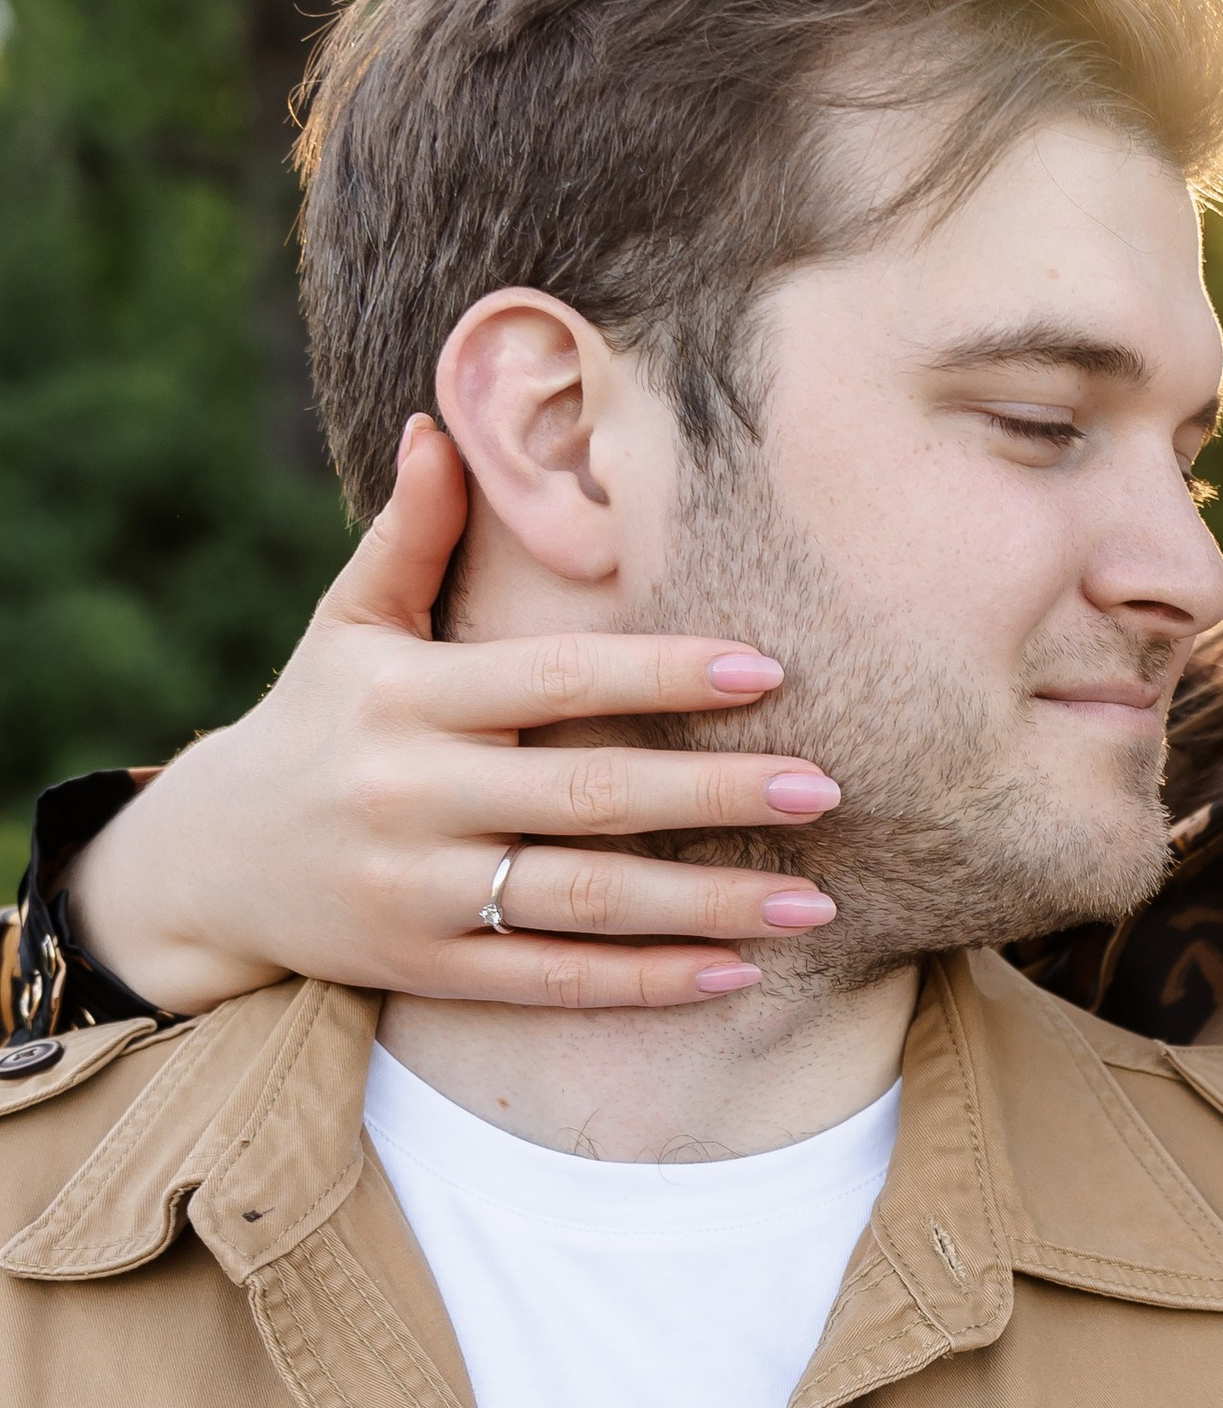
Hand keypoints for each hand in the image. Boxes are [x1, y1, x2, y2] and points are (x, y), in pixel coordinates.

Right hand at [65, 419, 844, 1016]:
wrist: (210, 863)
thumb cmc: (312, 723)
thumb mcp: (345, 624)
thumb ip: (409, 536)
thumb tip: (441, 425)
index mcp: (408, 697)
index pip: (557, 679)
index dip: (663, 674)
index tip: (767, 670)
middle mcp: (414, 794)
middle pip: (591, 797)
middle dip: (716, 793)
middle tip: (827, 786)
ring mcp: (421, 891)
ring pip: (587, 901)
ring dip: (708, 903)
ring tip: (814, 897)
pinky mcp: (428, 969)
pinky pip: (556, 980)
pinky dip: (647, 981)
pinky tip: (736, 970)